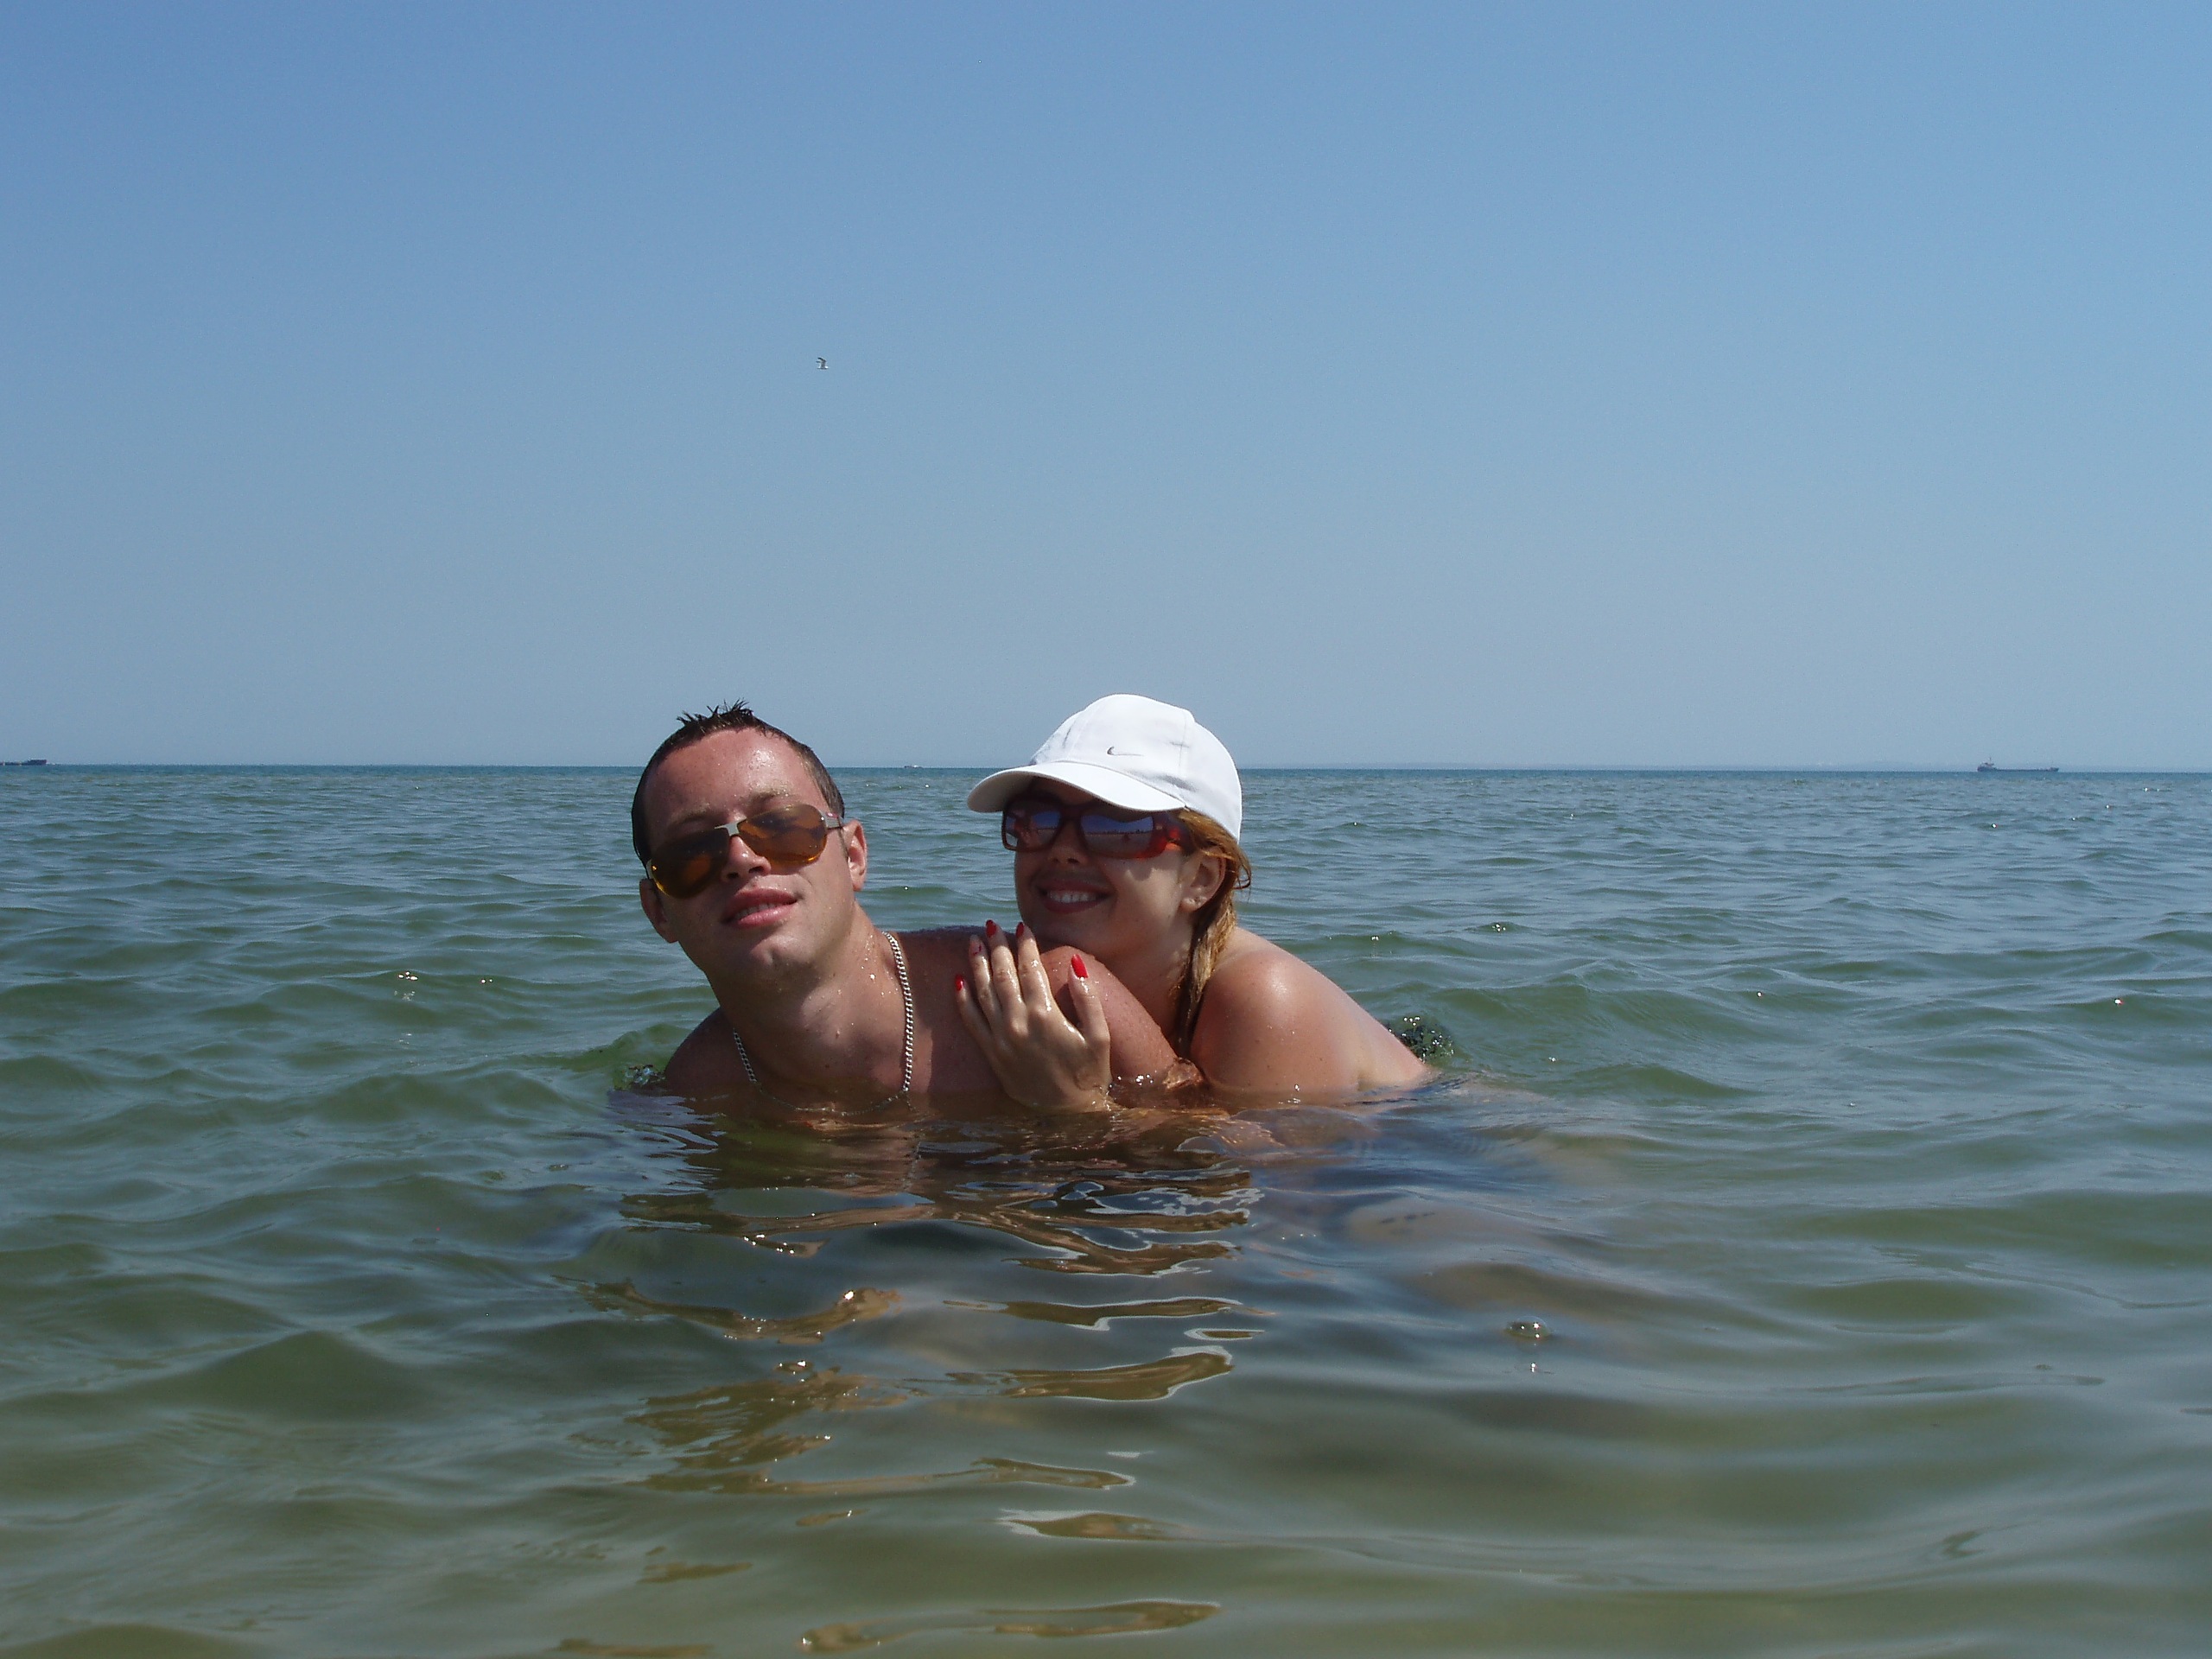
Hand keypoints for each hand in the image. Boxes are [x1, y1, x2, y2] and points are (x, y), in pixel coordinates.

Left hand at [955, 922, 1113, 1110]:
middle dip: (996, 947)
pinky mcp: (991, 1054)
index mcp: (1045, 1015)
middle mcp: (1018, 1023)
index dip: (1025, 945)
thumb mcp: (1099, 1036)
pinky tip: (958, 980)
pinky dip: (963, 999)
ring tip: (973, 941)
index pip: (1029, 969)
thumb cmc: (1089, 1073)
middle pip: (1002, 975)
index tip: (1022, 927)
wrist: (1069, 1114)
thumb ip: (1087, 998)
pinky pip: (971, 1021)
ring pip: (983, 992)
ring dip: (977, 964)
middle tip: (991, 925)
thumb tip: (1074, 963)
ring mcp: (1001, 1039)